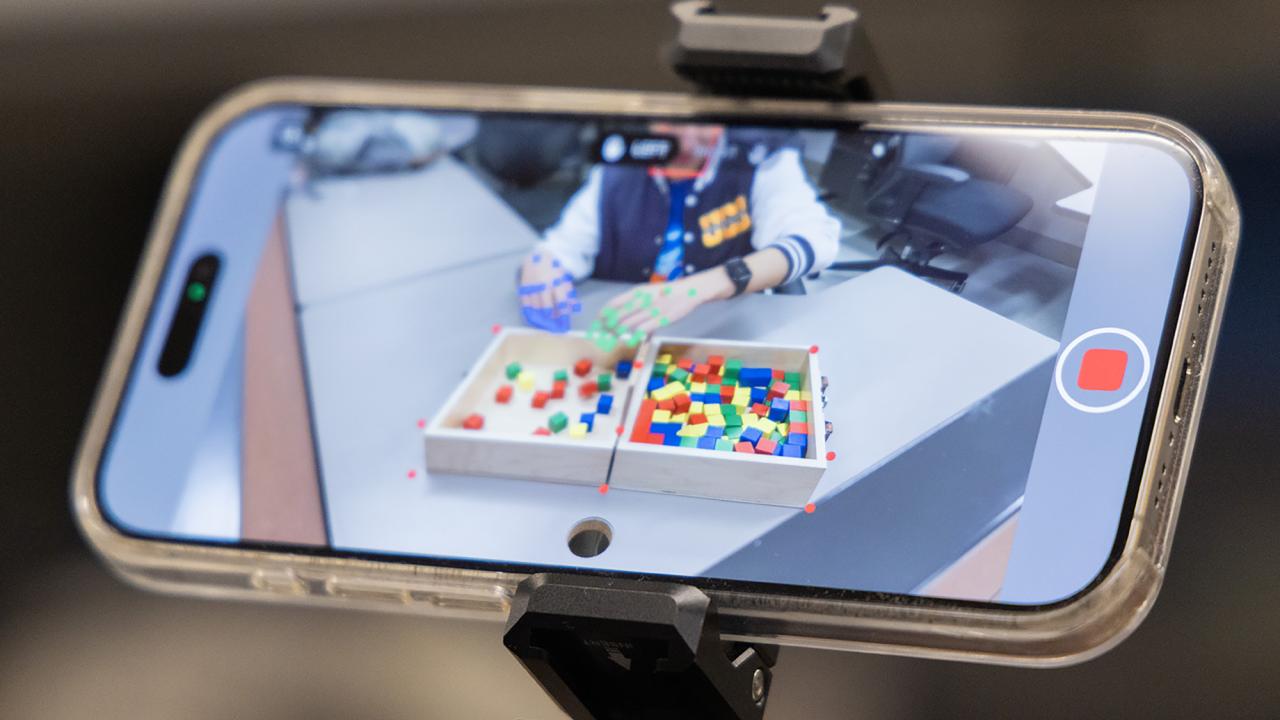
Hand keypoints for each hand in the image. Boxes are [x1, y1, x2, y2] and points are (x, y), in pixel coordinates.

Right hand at [518, 251, 579, 331]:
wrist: (538, 257)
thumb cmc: (554, 270)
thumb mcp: (564, 279)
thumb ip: (569, 293)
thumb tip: (573, 309)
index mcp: (556, 281)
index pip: (561, 302)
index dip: (563, 315)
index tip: (565, 325)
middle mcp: (543, 284)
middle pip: (547, 307)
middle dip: (551, 319)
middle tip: (555, 326)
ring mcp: (532, 286)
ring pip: (536, 307)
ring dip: (541, 318)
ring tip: (546, 324)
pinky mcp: (523, 287)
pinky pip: (526, 304)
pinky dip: (530, 312)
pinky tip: (535, 318)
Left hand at [595, 269, 733, 343]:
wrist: (688, 291)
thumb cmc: (666, 293)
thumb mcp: (648, 292)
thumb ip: (634, 302)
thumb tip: (618, 311)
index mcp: (637, 292)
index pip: (613, 304)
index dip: (603, 315)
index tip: (596, 324)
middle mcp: (641, 300)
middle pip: (618, 315)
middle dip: (606, 327)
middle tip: (598, 336)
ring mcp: (651, 310)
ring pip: (628, 323)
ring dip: (617, 333)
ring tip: (609, 340)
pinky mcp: (661, 319)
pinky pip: (644, 329)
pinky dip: (634, 336)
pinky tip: (628, 341)